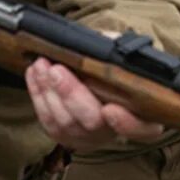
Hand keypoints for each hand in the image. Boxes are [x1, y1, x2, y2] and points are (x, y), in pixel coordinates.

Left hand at [25, 58, 165, 150]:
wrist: (100, 82)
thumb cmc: (118, 71)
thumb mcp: (127, 58)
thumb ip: (120, 53)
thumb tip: (104, 42)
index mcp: (144, 118)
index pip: (143, 130)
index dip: (127, 124)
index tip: (110, 109)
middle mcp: (116, 133)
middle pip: (93, 123)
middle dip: (72, 95)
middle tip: (57, 70)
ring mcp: (88, 137)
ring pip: (66, 123)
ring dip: (50, 91)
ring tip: (42, 64)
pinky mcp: (64, 136)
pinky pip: (47, 120)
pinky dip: (38, 95)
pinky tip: (34, 73)